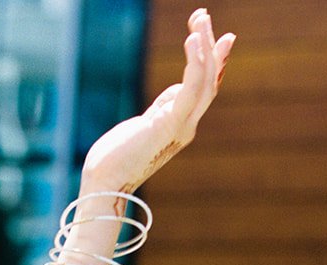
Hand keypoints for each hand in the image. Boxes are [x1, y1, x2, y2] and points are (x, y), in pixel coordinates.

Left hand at [79, 9, 232, 193]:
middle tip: (202, 15)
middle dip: (209, 45)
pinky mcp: (170, 125)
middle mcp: (186, 126)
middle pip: (208, 80)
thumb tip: (172, 94)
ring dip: (204, 47)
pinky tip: (192, 41)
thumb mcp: (142, 126)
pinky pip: (190, 90)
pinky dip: (195, 64)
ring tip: (199, 20)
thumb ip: (160, 111)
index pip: (203, 88)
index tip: (221, 37)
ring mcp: (182, 127)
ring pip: (204, 81)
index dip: (214, 62)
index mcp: (180, 124)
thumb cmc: (114, 158)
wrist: (104, 184)